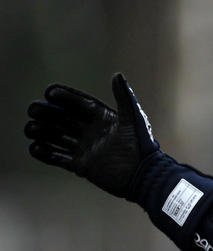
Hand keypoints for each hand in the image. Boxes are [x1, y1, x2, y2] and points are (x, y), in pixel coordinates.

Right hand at [25, 73, 158, 197]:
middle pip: (63, 119)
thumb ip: (124, 98)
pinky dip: (46, 154)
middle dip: (47, 113)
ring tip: (31, 128)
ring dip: (42, 132)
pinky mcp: (81, 165)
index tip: (50, 93)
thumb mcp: (133, 120)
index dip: (65, 97)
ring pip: (57, 137)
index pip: (79, 104)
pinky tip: (35, 148)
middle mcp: (91, 131)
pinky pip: (58, 158)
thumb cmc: (141, 146)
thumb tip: (117, 75)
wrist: (143, 176)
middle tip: (34, 110)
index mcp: (102, 118)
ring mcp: (85, 148)